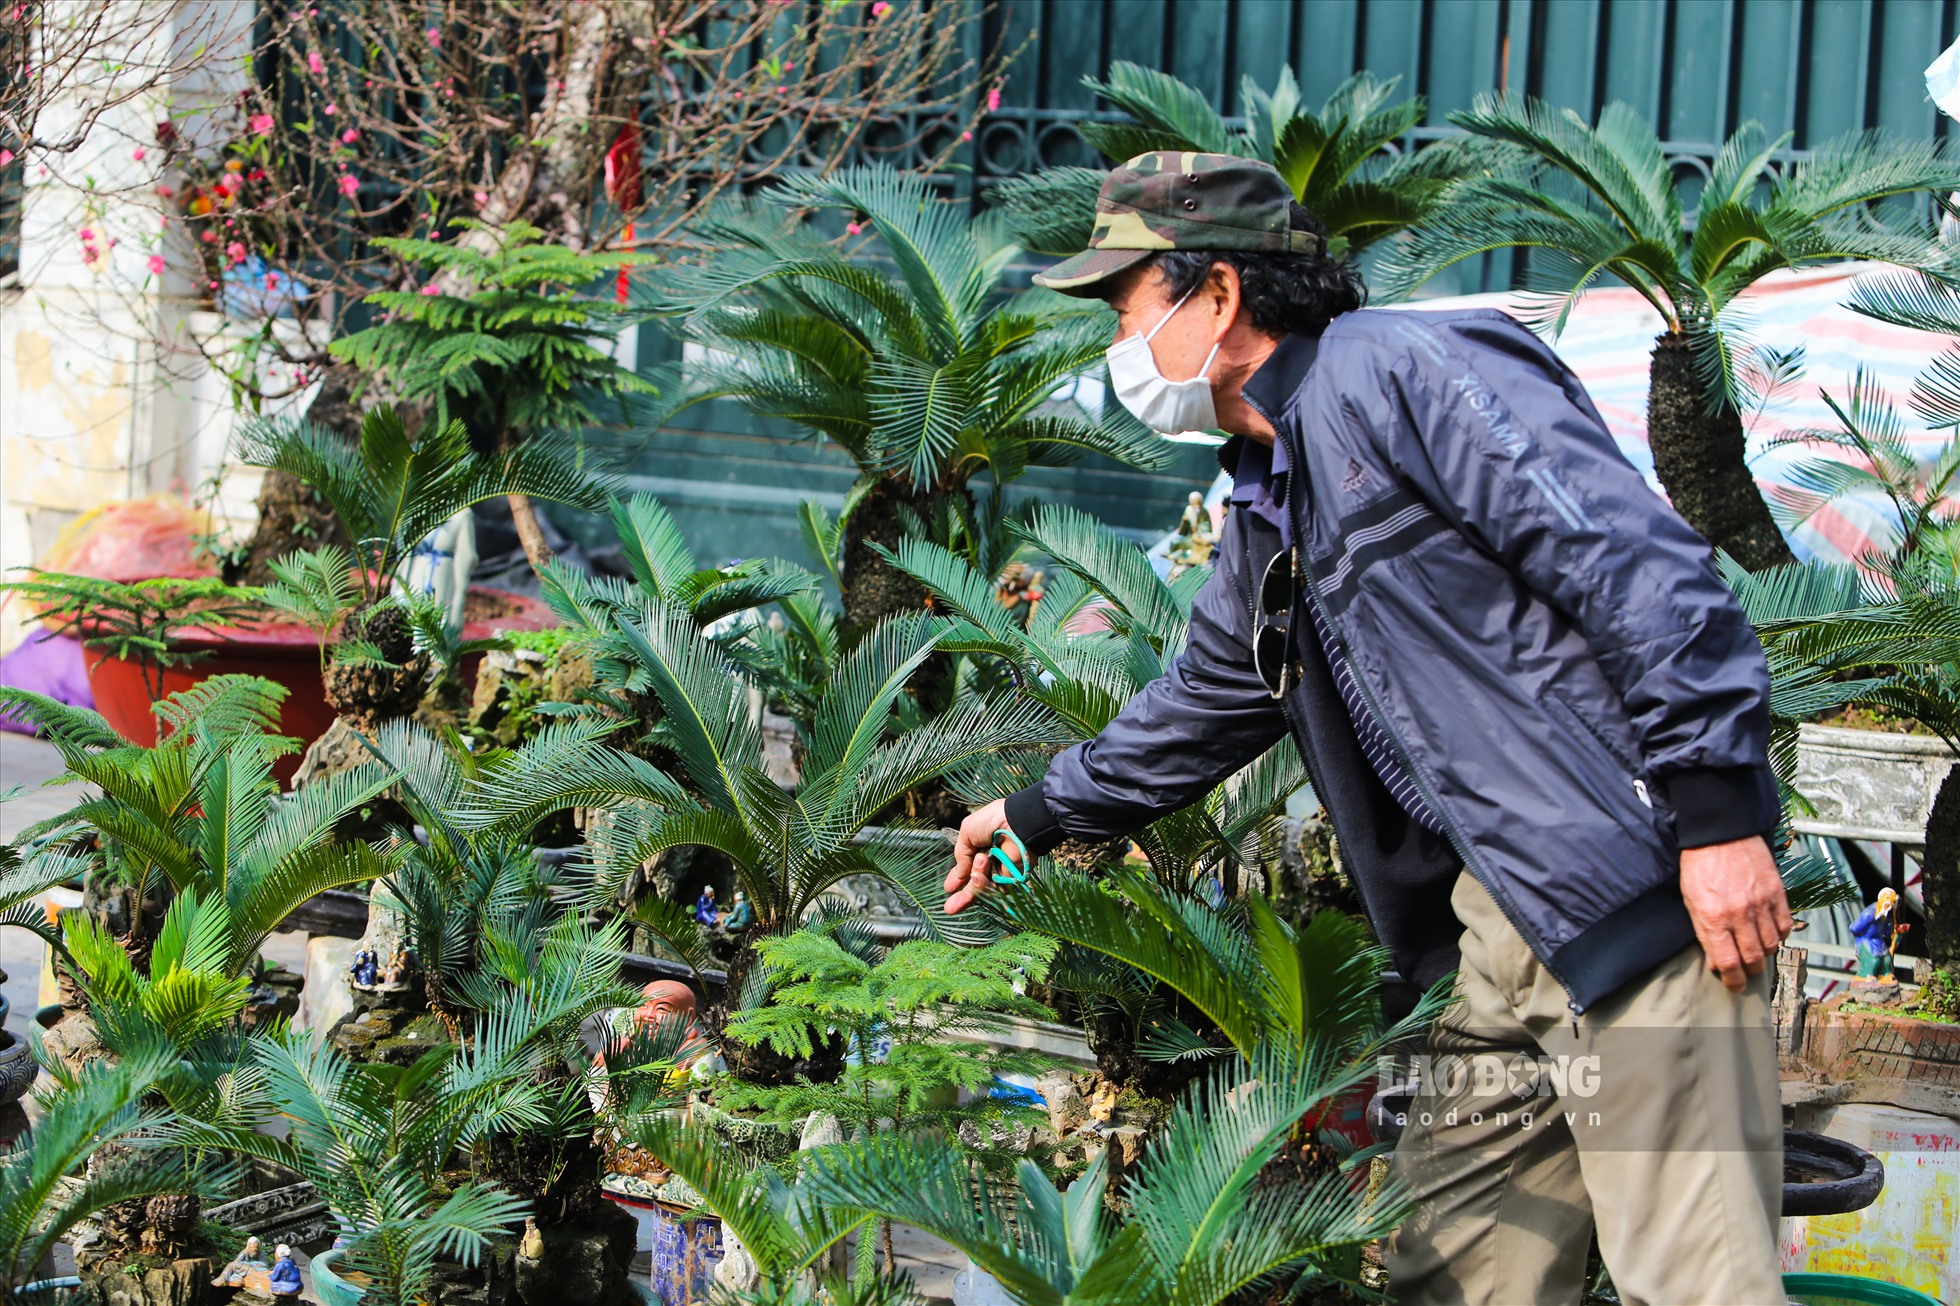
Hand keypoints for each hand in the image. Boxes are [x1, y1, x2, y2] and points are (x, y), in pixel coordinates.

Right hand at [945, 798, 1018, 914]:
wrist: (1016, 823)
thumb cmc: (992, 822)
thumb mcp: (967, 832)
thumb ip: (960, 854)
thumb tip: (959, 875)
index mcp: (978, 849)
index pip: (966, 868)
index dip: (957, 879)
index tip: (949, 888)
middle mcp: (989, 863)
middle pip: (973, 884)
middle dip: (961, 897)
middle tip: (949, 908)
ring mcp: (1000, 872)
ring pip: (982, 888)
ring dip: (974, 882)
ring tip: (979, 867)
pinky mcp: (1011, 879)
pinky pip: (994, 890)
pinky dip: (984, 885)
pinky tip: (980, 875)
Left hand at [1679, 835, 1792, 993]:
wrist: (1720, 833)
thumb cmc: (1699, 866)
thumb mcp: (1690, 901)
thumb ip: (1704, 932)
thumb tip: (1717, 961)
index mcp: (1713, 917)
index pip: (1728, 963)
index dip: (1733, 981)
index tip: (1734, 986)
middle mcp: (1739, 913)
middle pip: (1753, 959)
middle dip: (1749, 972)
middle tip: (1746, 972)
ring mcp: (1761, 903)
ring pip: (1772, 945)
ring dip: (1764, 954)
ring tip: (1755, 950)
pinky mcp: (1777, 892)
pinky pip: (1785, 926)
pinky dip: (1779, 935)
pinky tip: (1770, 933)